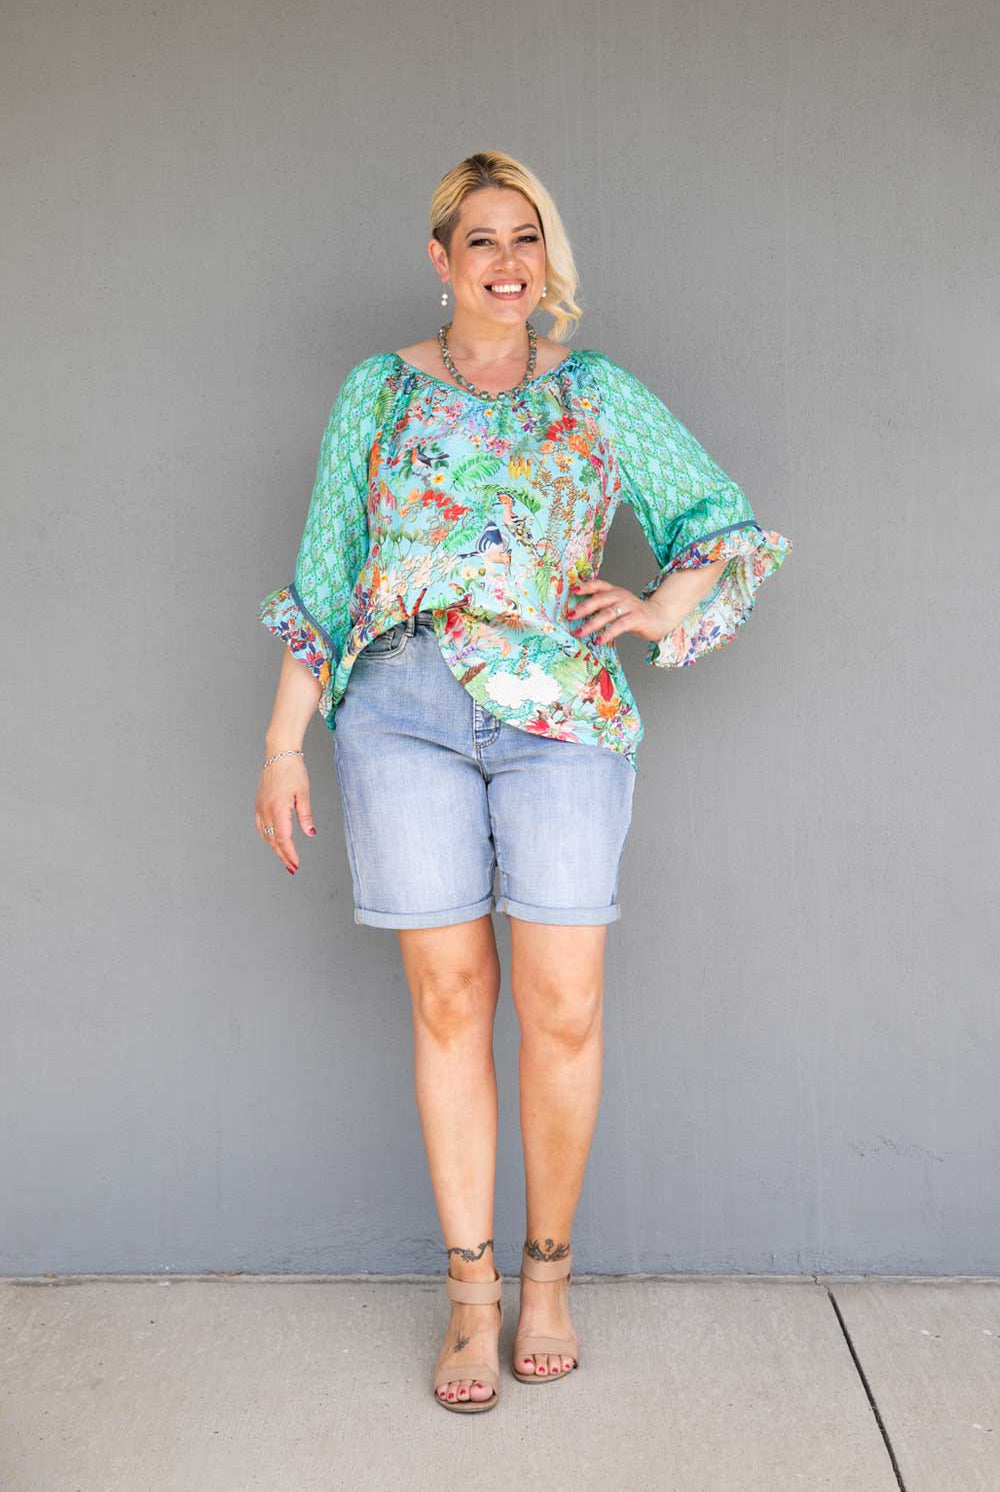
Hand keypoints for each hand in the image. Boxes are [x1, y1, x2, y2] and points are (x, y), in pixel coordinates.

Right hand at [255, 754, 315, 874]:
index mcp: (277, 809)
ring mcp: (260, 807)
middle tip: (292, 868)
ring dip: (274, 848)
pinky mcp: (259, 804)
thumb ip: (306, 816)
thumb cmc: (293, 771)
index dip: (289, 853)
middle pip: (273, 840)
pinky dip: (268, 837)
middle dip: (283, 855)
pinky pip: (261, 826)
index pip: (283, 838)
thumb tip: (310, 833)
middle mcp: (265, 810)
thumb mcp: (303, 794)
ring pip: (265, 835)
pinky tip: (274, 841)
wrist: (279, 754)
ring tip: (285, 858)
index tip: (296, 864)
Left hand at [565, 577, 667, 646]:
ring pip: (607, 613)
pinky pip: (619, 625)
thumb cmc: (635, 613)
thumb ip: (602, 607)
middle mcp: (621, 596)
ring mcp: (629, 607)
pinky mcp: (637, 618)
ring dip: (591, 624)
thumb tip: (578, 614)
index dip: (585, 586)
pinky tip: (599, 640)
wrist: (661, 616)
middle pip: (599, 599)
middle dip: (583, 607)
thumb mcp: (618, 606)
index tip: (572, 591)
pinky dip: (608, 633)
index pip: (598, 584)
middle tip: (570, 616)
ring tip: (579, 633)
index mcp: (615, 591)